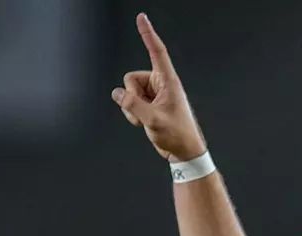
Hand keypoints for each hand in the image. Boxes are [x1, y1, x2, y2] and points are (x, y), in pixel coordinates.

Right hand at [111, 13, 206, 162]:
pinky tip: (144, 122)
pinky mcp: (148, 103)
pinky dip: (132, 113)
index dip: (148, 34)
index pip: (156, 52)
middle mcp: (160, 84)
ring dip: (132, 108)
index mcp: (168, 82)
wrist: (183, 151)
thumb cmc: (177, 134)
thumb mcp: (154, 120)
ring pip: (129, 91)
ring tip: (147, 120)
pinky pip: (130, 101)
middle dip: (132, 97)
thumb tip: (118, 94)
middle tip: (145, 114)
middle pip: (131, 79)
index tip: (142, 18)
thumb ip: (133, 105)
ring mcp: (153, 94)